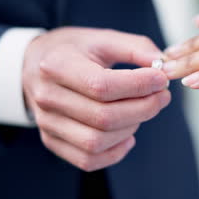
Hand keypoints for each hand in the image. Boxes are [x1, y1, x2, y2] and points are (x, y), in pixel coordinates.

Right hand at [23, 27, 169, 170]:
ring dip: (131, 128)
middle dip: (144, 108)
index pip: (102, 86)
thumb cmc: (72, 50)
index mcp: (57, 65)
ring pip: (97, 142)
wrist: (34, 65)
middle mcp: (47, 97)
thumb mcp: (102, 38)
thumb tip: (164, 65)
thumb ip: (135, 48)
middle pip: (103, 117)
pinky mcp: (52, 140)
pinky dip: (115, 152)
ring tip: (143, 110)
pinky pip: (88, 160)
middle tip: (162, 96)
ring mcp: (47, 123)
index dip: (138, 85)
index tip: (161, 79)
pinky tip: (128, 134)